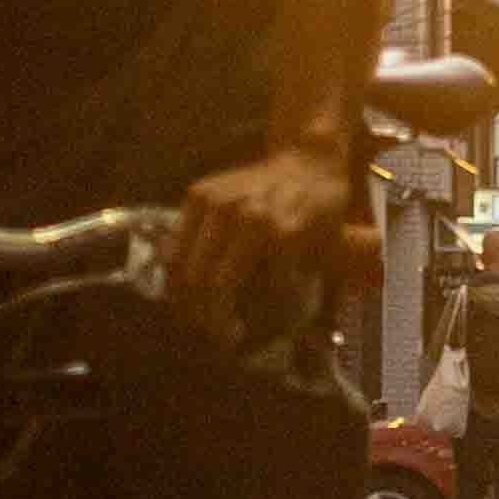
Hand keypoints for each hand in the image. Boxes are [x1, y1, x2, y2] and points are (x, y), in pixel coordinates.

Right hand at [164, 125, 362, 345]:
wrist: (306, 160)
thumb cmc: (321, 211)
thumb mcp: (323, 251)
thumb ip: (291, 286)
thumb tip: (264, 329)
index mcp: (278, 234)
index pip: (246, 296)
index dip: (233, 322)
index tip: (234, 338)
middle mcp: (243, 216)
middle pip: (206, 285)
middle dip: (206, 317)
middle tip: (214, 334)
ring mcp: (217, 202)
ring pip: (182, 266)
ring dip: (185, 298)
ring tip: (196, 315)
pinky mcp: (198, 194)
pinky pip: (175, 242)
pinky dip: (175, 270)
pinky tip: (187, 286)